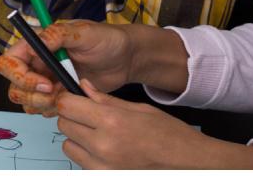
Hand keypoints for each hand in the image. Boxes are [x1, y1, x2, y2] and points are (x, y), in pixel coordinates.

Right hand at [0, 19, 135, 113]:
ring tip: (64, 98)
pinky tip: (72, 102)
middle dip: (29, 94)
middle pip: (13, 85)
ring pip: (25, 100)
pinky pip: (43, 109)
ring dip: (40, 105)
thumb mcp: (85, 32)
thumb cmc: (106, 40)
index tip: (45, 82)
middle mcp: (37, 63)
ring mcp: (46, 81)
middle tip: (54, 94)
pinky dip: (52, 111)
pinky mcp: (58, 95)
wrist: (125, 59)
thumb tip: (36, 42)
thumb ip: (58, 35)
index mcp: (37, 44)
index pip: (9, 61)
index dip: (20, 75)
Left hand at [55, 79, 252, 168]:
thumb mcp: (139, 109)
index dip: (67, 100)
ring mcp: (103, 166)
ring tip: (99, 135)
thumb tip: (83, 87)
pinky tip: (106, 150)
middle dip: (73, 117)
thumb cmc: (170, 136)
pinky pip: (82, 163)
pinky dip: (87, 156)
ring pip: (68, 146)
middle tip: (88, 116)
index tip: (72, 99)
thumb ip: (106, 99)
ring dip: (77, 138)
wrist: (188, 163)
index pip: (67, 106)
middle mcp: (103, 145)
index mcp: (112, 121)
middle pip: (64, 125)